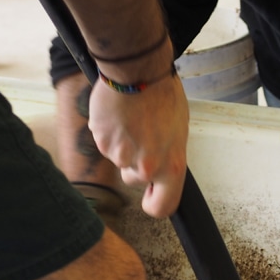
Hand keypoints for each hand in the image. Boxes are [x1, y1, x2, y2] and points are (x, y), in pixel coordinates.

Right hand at [88, 72, 189, 217]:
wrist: (138, 72)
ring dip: (122, 145)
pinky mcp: (102, 141)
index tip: (150, 196)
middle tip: (141, 138)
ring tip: (132, 120)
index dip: (154, 203)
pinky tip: (119, 115)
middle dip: (134, 165)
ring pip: (119, 160)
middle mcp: (145, 167)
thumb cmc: (163, 97)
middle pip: (133, 180)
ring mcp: (121, 156)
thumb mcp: (177, 133)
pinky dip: (109, 133)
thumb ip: (168, 158)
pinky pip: (105, 144)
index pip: (162, 207)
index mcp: (170, 166)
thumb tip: (161, 171)